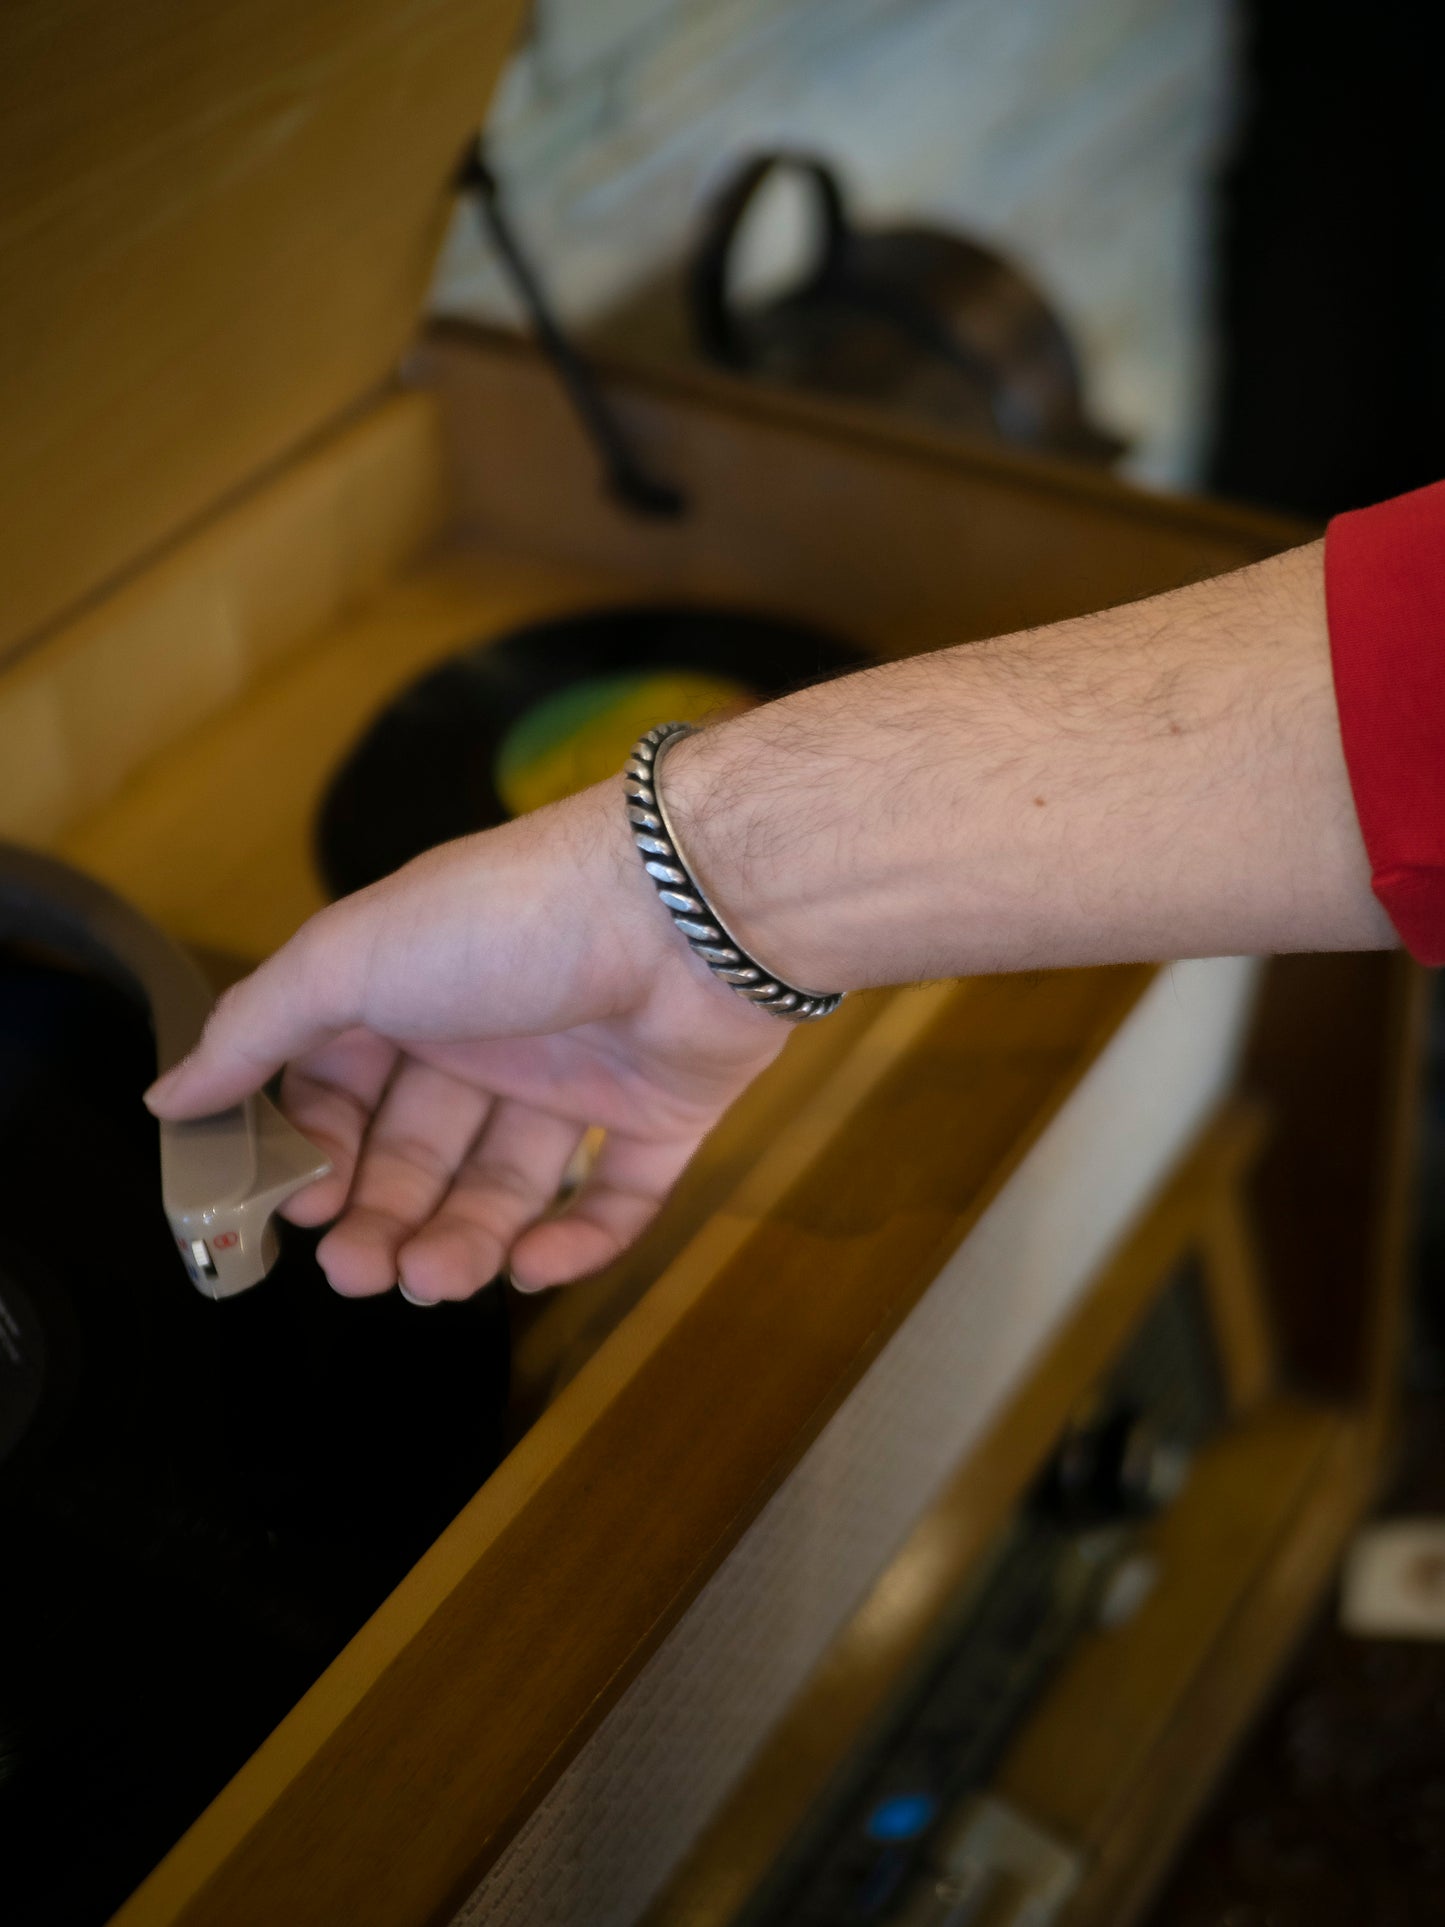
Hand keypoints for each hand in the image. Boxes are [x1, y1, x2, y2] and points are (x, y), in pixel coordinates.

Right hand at [145, 784, 787, 1301]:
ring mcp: (580, 1079)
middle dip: (384, 1217)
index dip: (318, 1154)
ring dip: (464, 1241)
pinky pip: (616, 1199)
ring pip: (508, 1188)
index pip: (343, 1093)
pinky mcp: (662, 1115)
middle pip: (421, 1154)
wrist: (687, 907)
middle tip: (361, 1272)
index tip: (301, 1206)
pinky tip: (531, 1265)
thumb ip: (257, 1029)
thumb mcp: (349, 958)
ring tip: (433, 1277)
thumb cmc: (508, 919)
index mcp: (413, 992)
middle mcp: (493, 1037)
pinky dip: (574, 1244)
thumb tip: (169, 1095)